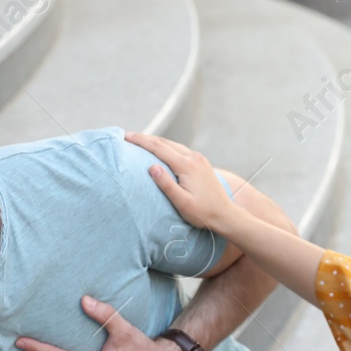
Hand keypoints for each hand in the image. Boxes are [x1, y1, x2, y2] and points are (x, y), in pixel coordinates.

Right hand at [124, 130, 241, 234]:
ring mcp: (199, 159)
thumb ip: (166, 184)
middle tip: (127, 135)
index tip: (125, 136)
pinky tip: (160, 150)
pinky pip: (180, 149)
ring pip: (173, 144)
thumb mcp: (181, 202)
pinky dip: (167, 147)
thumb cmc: (202, 213)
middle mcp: (193, 157)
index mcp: (186, 165)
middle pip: (164, 142)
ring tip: (140, 140)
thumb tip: (151, 166)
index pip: (158, 147)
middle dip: (145, 138)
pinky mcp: (202, 163)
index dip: (140, 141)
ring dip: (156, 141)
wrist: (225, 215)